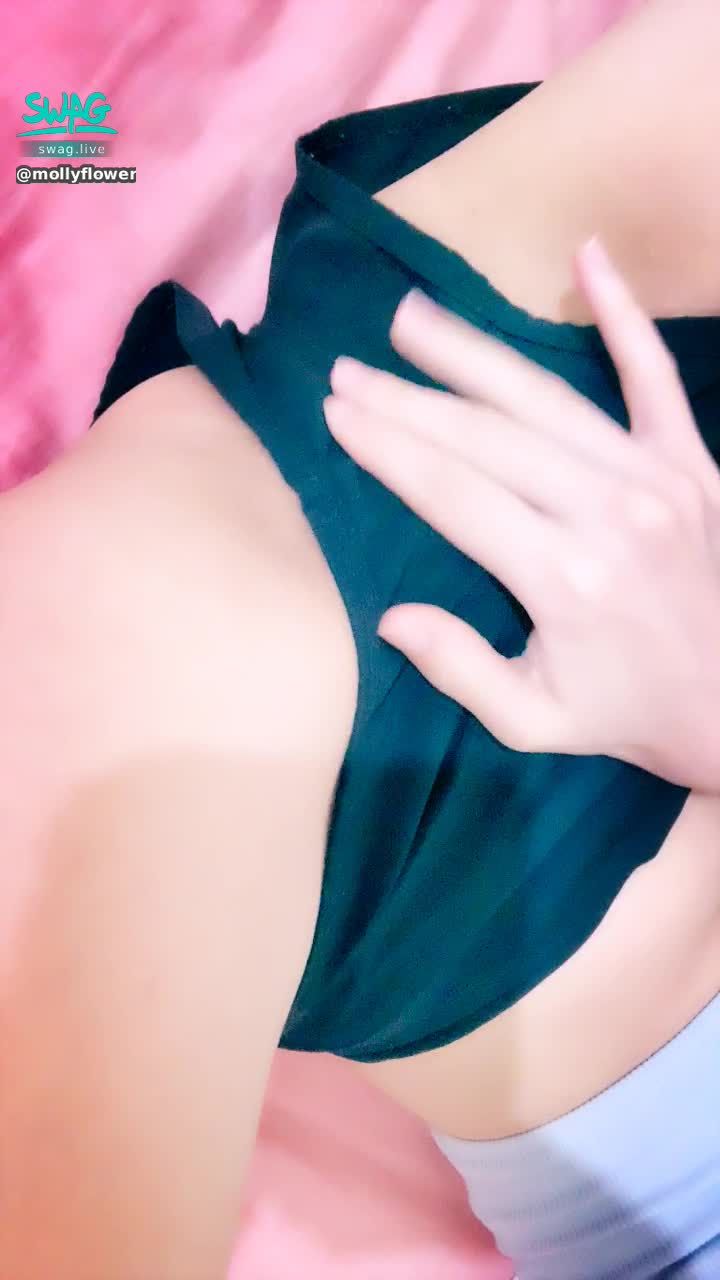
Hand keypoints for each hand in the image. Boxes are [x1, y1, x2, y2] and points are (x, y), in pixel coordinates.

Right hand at [323, 237, 719, 790]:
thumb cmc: (626, 715)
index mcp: (564, 578)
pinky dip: (624, 314)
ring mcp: (658, 477)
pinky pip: (655, 377)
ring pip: (548, 398)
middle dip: (407, 398)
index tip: (336, 413)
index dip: (387, 448)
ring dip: (472, 352)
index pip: (452, 492)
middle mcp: (609, 512)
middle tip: (347, 367)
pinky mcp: (693, 462)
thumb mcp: (534, 724)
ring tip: (412, 315)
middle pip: (486, 436)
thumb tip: (391, 615)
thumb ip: (461, 669)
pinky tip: (589, 256)